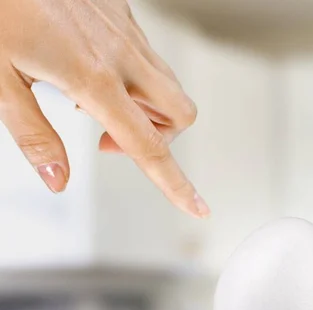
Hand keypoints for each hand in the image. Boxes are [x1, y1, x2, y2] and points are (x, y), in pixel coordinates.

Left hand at [0, 0, 208, 217]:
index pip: (149, 146)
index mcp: (93, 76)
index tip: (197, 207)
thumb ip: (34, 135)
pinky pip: (149, 56)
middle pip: (180, 114)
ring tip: (98, 103)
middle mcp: (120, 52)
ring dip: (150, 109)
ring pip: (169, 85)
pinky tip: (94, 67)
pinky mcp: (120, 10)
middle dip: (163, 138)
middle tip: (115, 140)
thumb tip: (57, 179)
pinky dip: (136, 78)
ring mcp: (125, 28)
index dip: (176, 184)